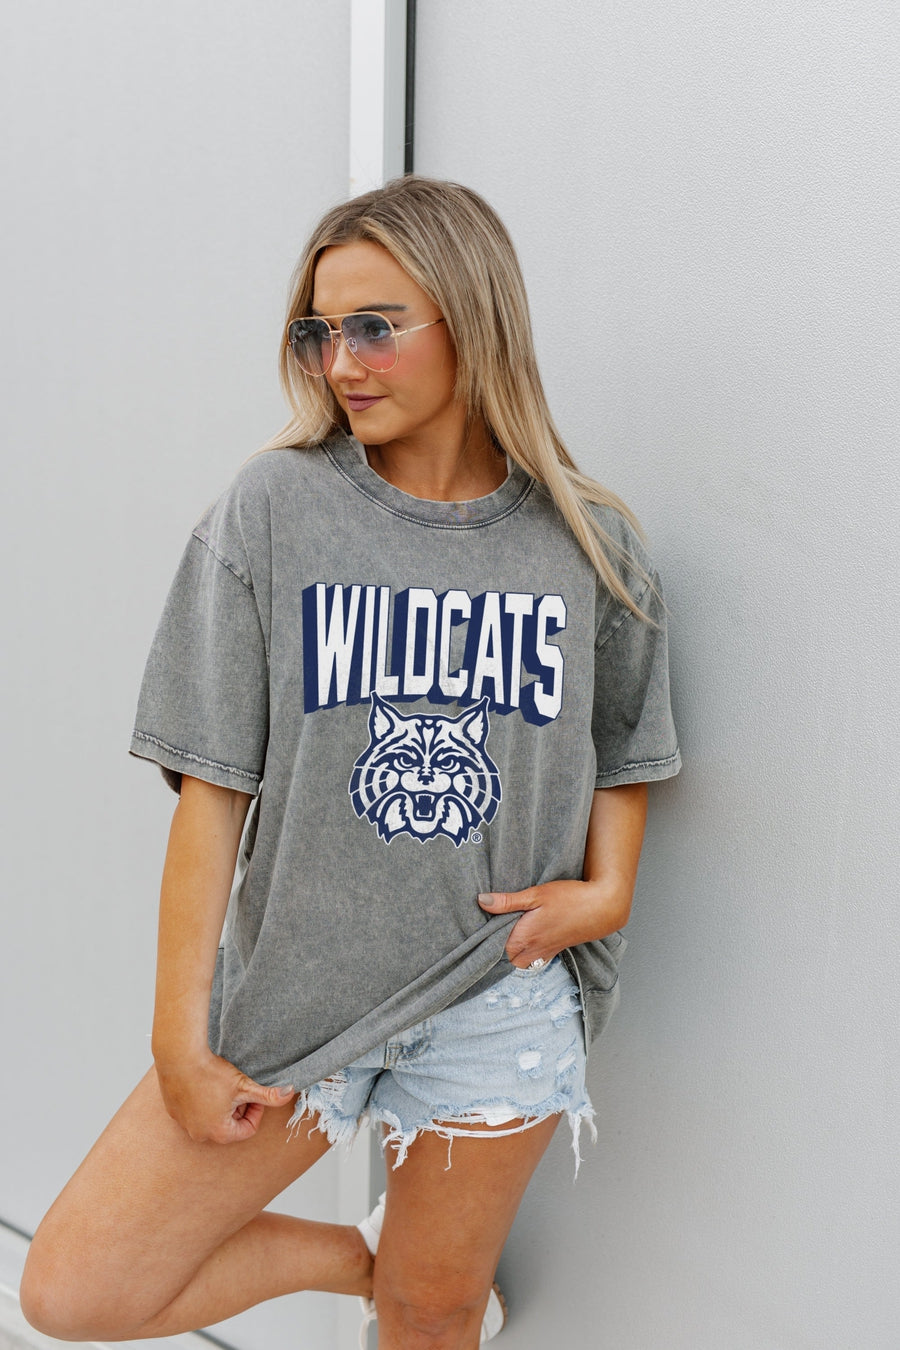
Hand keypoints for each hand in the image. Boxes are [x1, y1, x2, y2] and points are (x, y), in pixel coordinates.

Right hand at [155, 1050, 294, 1144]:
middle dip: (238, 1108)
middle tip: (238, 1088)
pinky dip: (202, 1101)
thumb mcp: (244, 1085)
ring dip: (220, 1105)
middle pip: (229, 1125)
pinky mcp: (174, 1112)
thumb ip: (268, 1095)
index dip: (256, 1110)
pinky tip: (204, 1084)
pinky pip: (193, 1112)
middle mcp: (200, 1134)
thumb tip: (289, 1094)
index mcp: (219, 1132)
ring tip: (221, 1085)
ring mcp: (184, 1124)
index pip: (248, 1129)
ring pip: (211, 1118)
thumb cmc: (211, 1073)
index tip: (253, 1093)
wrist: (180, 1058)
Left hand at [478, 879, 629, 968]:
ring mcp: (544, 954)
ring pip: (517, 962)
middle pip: (504, 958)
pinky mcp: (554, 952)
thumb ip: (508, 901)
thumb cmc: (570, 899)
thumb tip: (482, 901)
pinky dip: (525, 955)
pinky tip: (525, 940)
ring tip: (507, 933)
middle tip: (492, 928)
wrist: (602, 908)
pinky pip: (532, 962)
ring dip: (511, 952)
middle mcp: (532, 951)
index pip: (493, 946)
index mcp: (524, 937)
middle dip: (496, 947)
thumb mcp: (536, 894)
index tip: (481, 925)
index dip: (486, 937)